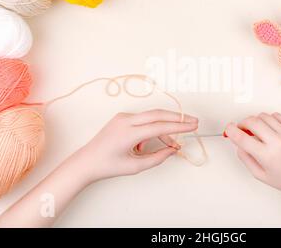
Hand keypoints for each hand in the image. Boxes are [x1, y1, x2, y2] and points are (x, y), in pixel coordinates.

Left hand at [76, 109, 198, 182]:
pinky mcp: (123, 118)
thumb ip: (157, 158)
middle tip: (194, 121)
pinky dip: (154, 127)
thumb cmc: (108, 166)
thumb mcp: (135, 167)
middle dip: (178, 117)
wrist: (86, 161)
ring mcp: (123, 117)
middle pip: (158, 114)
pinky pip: (144, 120)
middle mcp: (126, 120)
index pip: (160, 126)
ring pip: (152, 116)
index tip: (193, 126)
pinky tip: (155, 141)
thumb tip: (172, 150)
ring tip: (175, 140)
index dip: (179, 126)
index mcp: (128, 133)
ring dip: (166, 125)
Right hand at [225, 112, 280, 198]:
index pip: (242, 138)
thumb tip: (238, 142)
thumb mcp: (260, 175)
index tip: (228, 128)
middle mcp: (279, 142)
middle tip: (242, 129)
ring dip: (257, 121)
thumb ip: (245, 157)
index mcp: (268, 156)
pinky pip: (278, 115)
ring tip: (259, 131)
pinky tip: (271, 129)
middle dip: (243, 123)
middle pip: (252, 121)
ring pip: (264, 116)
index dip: (231, 130)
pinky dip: (270, 120)